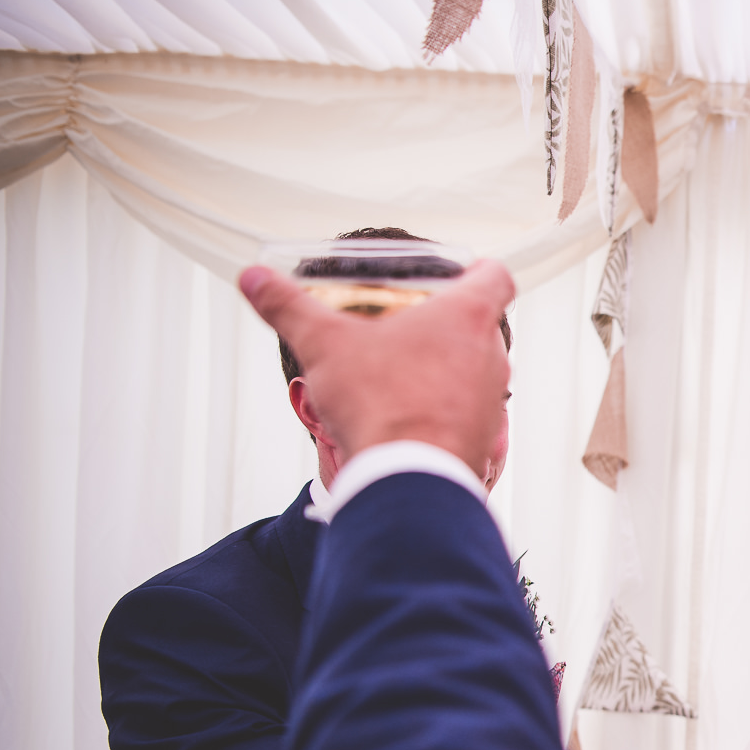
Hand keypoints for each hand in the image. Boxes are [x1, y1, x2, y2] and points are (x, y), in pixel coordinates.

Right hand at [239, 260, 513, 478]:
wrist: (409, 480)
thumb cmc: (379, 404)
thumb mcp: (322, 344)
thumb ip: (288, 307)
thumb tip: (254, 278)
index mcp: (468, 316)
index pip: (495, 276)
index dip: (477, 269)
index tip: (458, 272)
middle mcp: (491, 356)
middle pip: (480, 323)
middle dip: (446, 321)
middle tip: (407, 324)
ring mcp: (491, 399)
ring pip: (474, 368)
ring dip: (443, 365)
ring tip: (400, 370)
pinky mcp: (484, 436)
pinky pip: (467, 410)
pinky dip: (442, 405)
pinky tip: (405, 412)